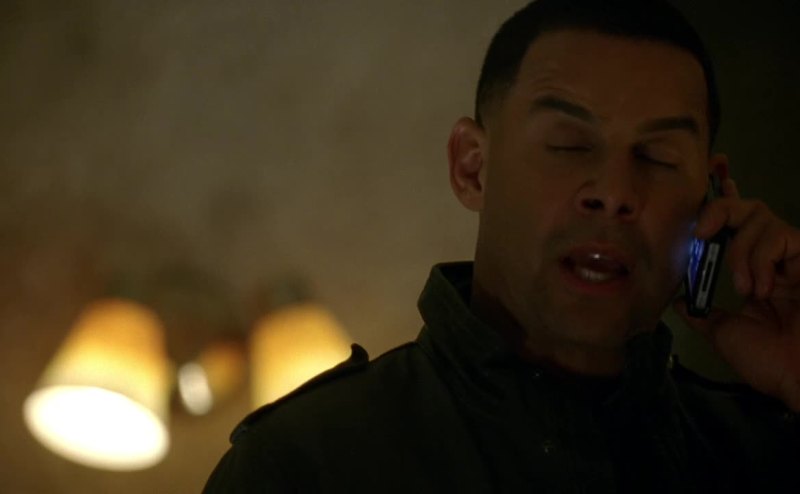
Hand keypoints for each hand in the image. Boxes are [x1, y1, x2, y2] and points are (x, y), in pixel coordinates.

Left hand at [673, 177, 799, 410]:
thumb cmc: (769, 360)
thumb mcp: (724, 333)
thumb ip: (702, 313)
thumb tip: (678, 301)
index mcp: (755, 275)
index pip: (737, 228)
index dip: (725, 199)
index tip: (714, 171)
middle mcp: (774, 260)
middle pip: (747, 209)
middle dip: (720, 209)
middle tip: (701, 231)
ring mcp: (793, 257)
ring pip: (759, 216)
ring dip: (742, 251)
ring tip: (746, 288)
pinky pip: (779, 235)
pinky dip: (761, 258)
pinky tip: (764, 287)